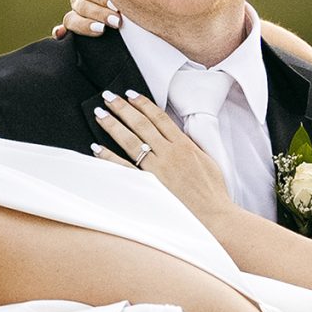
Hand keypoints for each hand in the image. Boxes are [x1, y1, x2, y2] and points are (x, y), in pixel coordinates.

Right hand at [52, 0, 120, 39]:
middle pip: (80, 3)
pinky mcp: (76, 28)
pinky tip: (60, 34)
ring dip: (85, 25)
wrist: (140, 16)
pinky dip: (60, 32)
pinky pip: (64, 29)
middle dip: (99, 13)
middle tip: (117, 22)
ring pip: (71, 18)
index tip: (116, 7)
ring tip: (101, 30)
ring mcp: (78, 12)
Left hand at [91, 89, 232, 220]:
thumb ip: (190, 145)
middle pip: (141, 124)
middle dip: (123, 108)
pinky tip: (96, 148)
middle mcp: (169, 154)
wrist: (214, 217)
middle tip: (108, 96)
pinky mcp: (149, 186)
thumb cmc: (212, 192)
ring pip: (131, 141)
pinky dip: (109, 157)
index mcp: (184, 145)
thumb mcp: (207, 160)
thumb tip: (177, 133)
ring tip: (99, 113)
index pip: (159, 117)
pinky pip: (124, 168)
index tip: (130, 94)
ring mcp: (158, 170)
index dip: (143, 104)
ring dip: (113, 126)